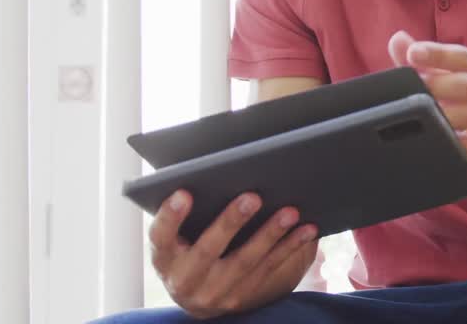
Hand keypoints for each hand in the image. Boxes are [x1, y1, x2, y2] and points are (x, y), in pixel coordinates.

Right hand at [148, 190, 319, 318]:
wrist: (197, 296)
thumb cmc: (188, 247)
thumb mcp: (177, 236)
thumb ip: (187, 213)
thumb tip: (220, 171)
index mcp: (165, 258)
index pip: (160, 237)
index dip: (170, 216)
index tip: (183, 193)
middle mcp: (185, 280)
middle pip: (207, 250)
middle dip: (230, 222)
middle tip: (253, 196)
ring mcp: (214, 292)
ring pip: (244, 261)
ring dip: (270, 234)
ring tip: (290, 211)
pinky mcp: (240, 297)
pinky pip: (268, 269)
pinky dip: (289, 247)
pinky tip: (306, 230)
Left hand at [388, 30, 466, 181]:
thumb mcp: (457, 78)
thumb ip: (427, 62)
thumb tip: (398, 40)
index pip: (465, 56)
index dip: (438, 54)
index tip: (414, 52)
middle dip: (436, 84)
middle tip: (411, 84)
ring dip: (441, 112)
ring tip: (417, 111)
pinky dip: (449, 143)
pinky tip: (431, 139)